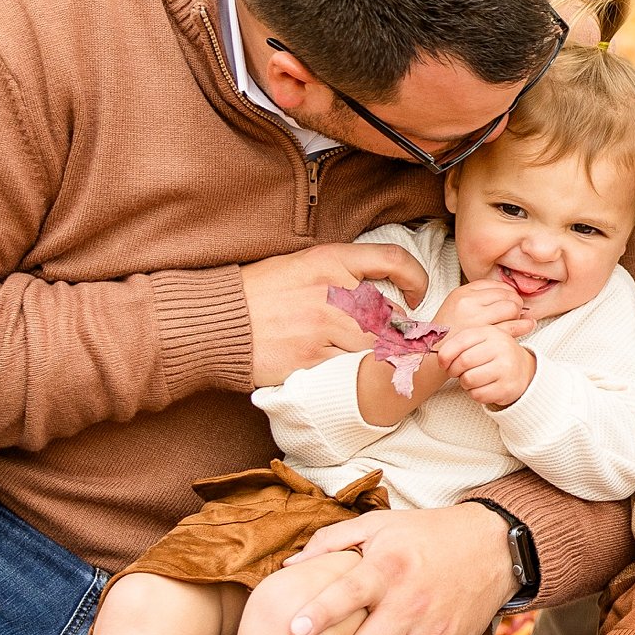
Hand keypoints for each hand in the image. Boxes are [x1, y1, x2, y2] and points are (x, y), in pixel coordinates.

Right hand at [242, 242, 431, 386]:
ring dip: (381, 357)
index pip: (393, 259)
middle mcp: (331, 291)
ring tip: (375, 362)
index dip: (417, 277)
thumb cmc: (259, 293)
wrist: (216, 322)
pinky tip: (350, 374)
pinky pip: (351, 370)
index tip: (417, 295)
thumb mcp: (301, 265)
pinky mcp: (312, 360)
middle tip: (396, 341)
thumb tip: (382, 293)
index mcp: (330, 261)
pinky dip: (355, 374)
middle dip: (398, 332)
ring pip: (376, 347)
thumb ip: (341, 274)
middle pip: (391, 315)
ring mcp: (322, 327)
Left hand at [282, 505, 513, 634]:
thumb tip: (290, 564)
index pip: (348, 595)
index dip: (319, 615)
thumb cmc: (427, 535)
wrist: (492, 549)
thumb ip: (332, 542)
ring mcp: (431, 633)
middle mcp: (410, 603)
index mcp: (390, 567)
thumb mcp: (380, 524)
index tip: (294, 631)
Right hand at [432, 279, 534, 338]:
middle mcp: (468, 302)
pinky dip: (523, 325)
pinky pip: (511, 326)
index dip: (507, 292)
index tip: (511, 299)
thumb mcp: (457, 307)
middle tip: (517, 311)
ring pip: (511, 307)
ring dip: (519, 314)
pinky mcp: (484, 335)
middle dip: (516, 302)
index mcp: (462, 293)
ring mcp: (476, 318)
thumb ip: (478, 299)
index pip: (494, 284)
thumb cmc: (447, 334)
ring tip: (518, 320)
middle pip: (506, 294)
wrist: (433, 355)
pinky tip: (527, 325)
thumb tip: (508, 294)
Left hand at [438, 326, 535, 407]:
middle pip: (463, 362)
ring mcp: (506, 368)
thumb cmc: (495, 354)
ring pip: (468, 380)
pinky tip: (482, 387)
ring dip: (464, 383)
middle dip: (454, 370)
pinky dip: (474, 393)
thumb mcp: (481, 340)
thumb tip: (438, 357)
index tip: (443, 363)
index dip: (445, 355)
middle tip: (456, 372)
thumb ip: (460, 343)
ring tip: (472, 379)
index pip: (460, 342)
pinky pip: (478, 394)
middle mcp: (501, 348)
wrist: (523, 369)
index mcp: (491, 333)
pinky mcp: (507, 388)